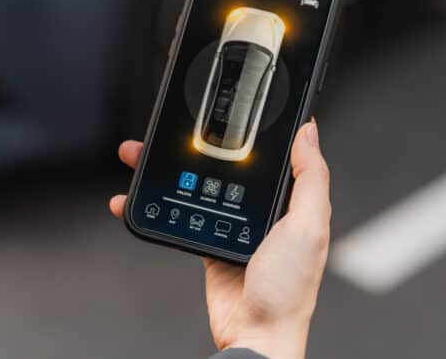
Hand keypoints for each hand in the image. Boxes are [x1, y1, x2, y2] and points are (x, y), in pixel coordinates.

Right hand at [109, 120, 329, 358]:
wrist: (256, 335)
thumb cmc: (290, 290)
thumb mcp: (309, 226)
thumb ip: (311, 178)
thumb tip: (309, 132)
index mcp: (289, 200)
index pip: (269, 154)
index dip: (250, 131)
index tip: (228, 110)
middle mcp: (260, 209)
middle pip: (223, 164)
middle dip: (193, 144)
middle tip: (169, 129)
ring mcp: (231, 224)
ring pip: (194, 183)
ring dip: (163, 169)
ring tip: (139, 154)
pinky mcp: (207, 241)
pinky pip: (179, 213)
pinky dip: (154, 204)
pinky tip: (135, 196)